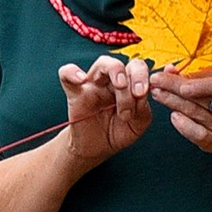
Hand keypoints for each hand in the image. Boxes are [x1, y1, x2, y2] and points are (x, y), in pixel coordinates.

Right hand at [60, 55, 152, 171]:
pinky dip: (72, 72)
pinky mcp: (75, 94)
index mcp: (128, 86)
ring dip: (115, 71)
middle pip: (123, 63)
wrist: (96, 149)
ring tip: (120, 86)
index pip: (137, 69)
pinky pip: (66, 74)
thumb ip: (143, 109)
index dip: (144, 76)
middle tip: (137, 93)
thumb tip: (142, 95)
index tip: (144, 94)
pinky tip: (82, 80)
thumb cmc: (117, 132)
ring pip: (103, 63)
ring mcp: (93, 85)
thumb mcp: (137, 124)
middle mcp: (111, 82)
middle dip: (134, 74)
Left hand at [160, 66, 211, 155]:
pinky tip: (174, 117)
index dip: (202, 84)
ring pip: (195, 114)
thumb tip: (172, 70)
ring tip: (156, 92)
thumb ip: (202, 75)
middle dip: (175, 89)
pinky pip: (199, 136)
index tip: (182, 82)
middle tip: (156, 80)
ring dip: (172, 102)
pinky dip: (185, 127)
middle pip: (203, 100)